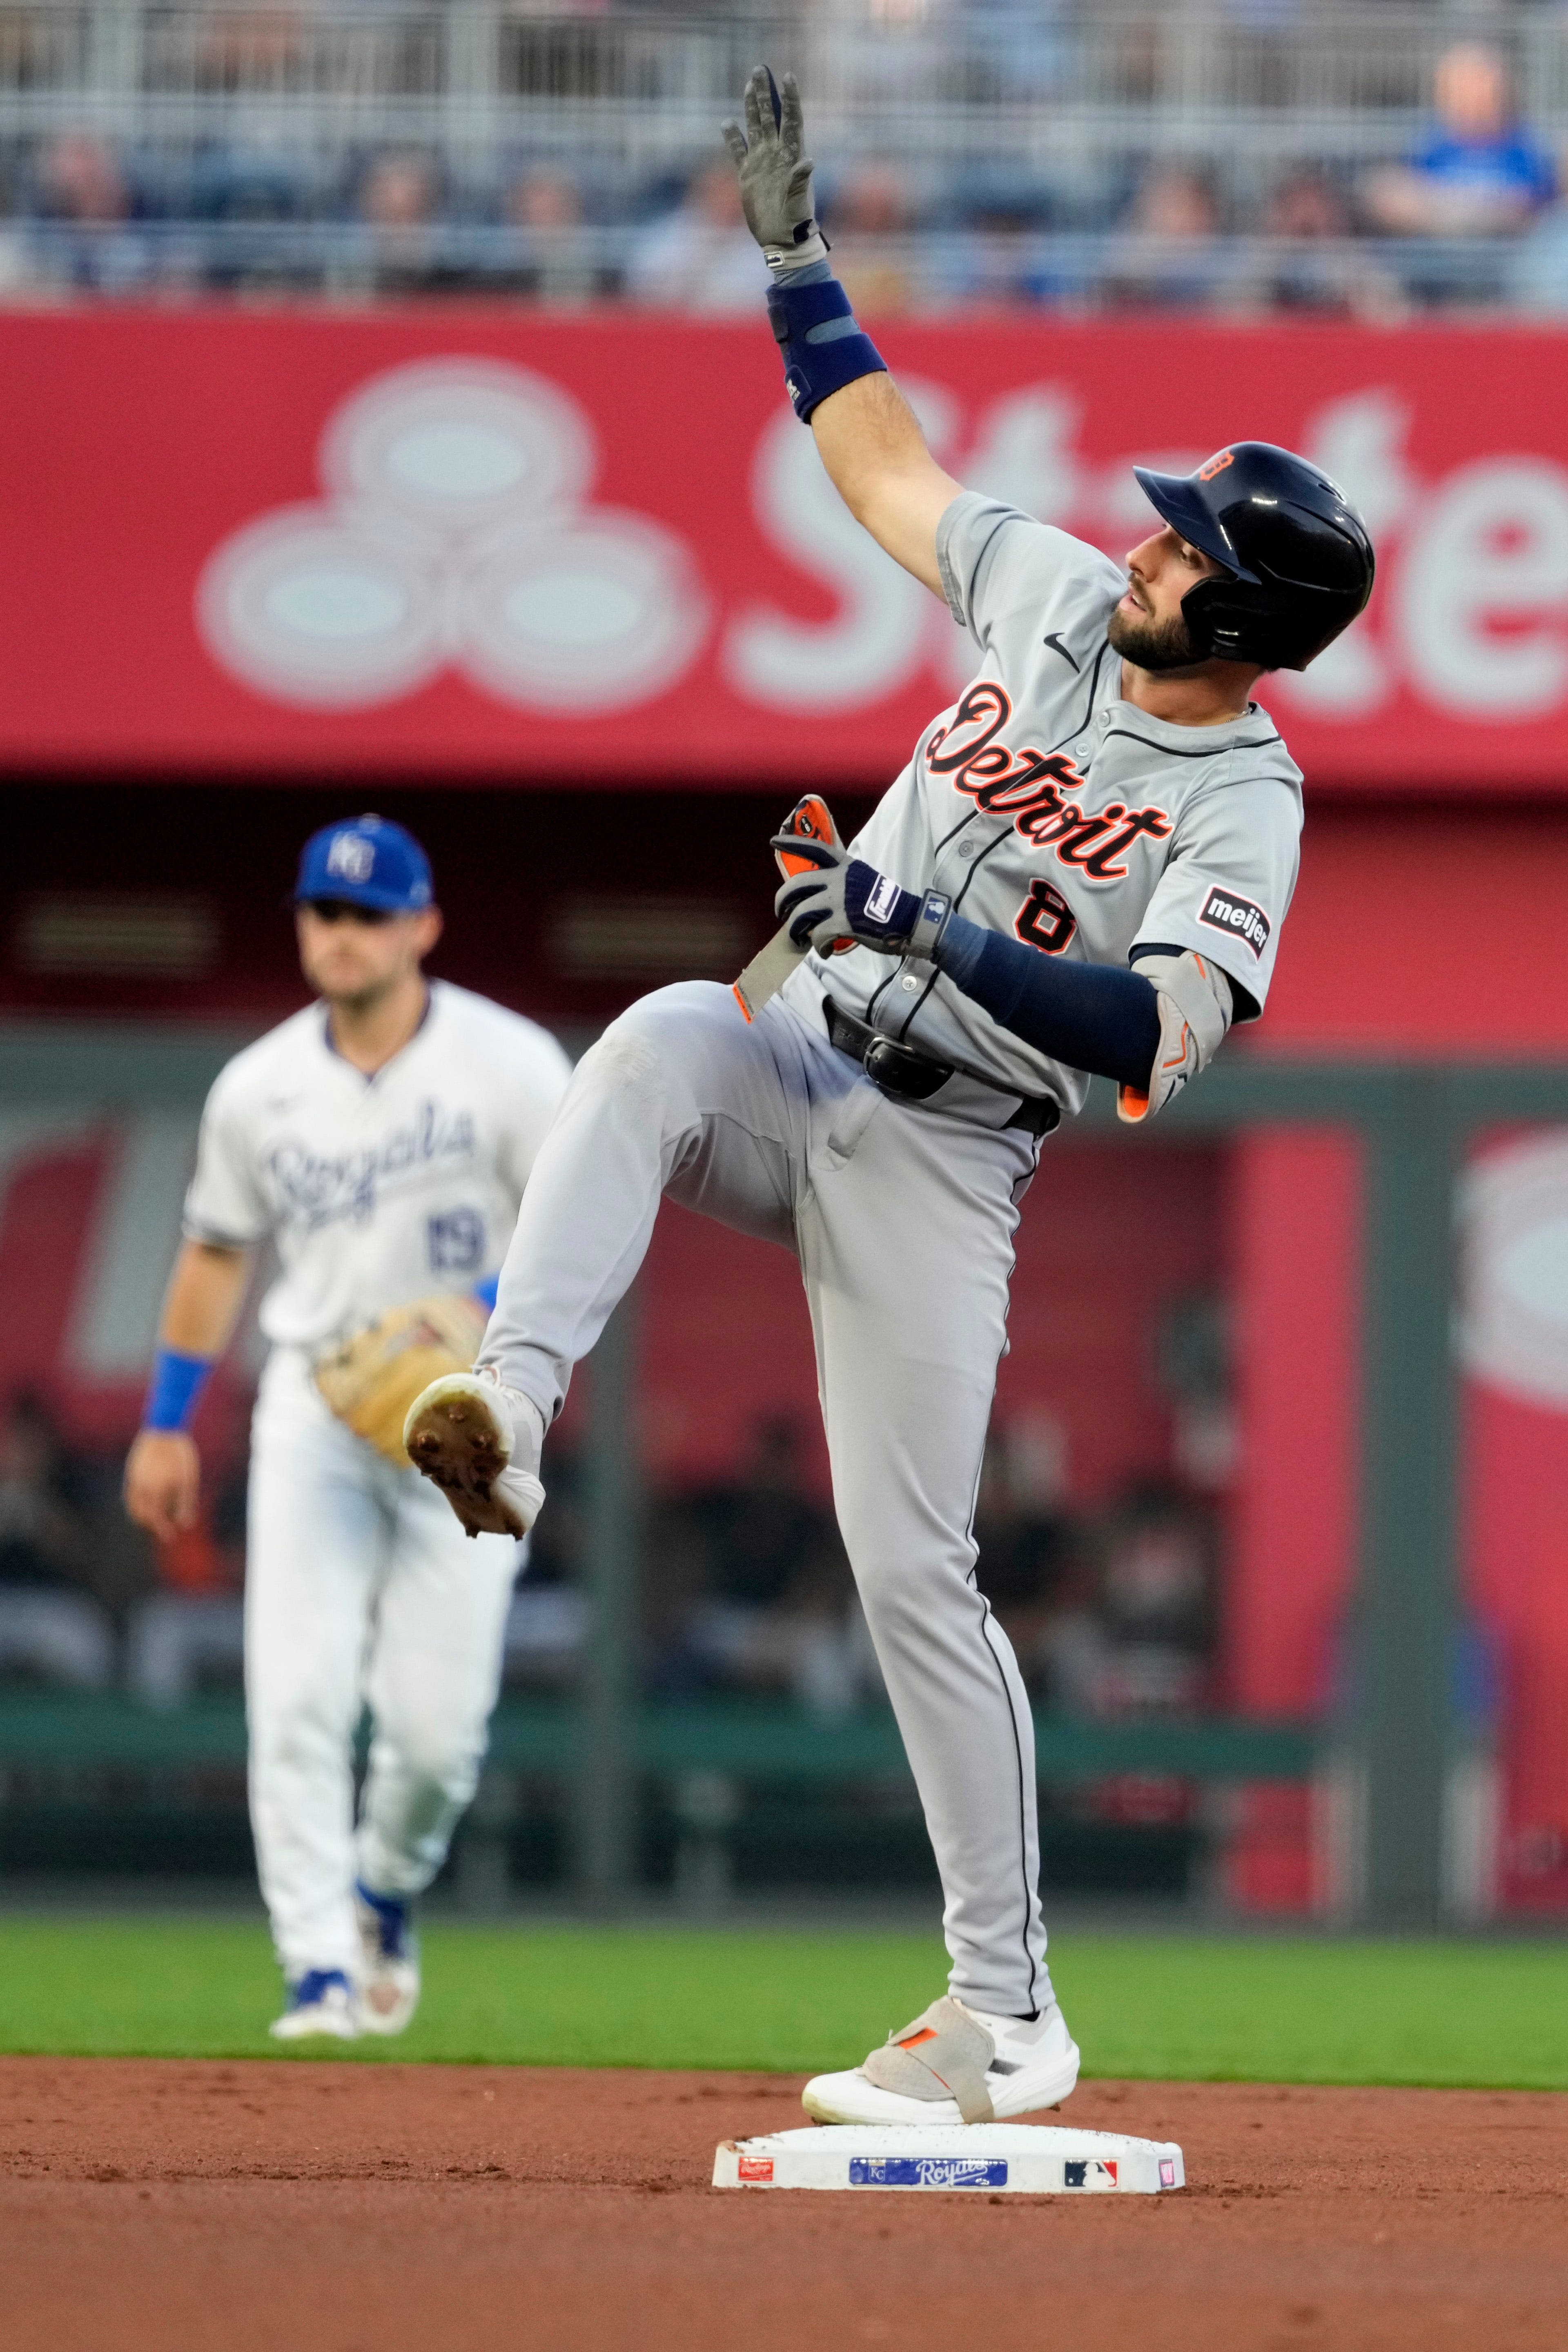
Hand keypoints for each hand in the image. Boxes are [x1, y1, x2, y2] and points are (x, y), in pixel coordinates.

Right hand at [123, 1430, 199, 1543]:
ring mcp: (133, 1479)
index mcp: (155, 1490)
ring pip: (132, 1506)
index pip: (155, 1518)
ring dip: (142, 1515)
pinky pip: (129, 1494)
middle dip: (151, 1524)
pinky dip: (136, 1503)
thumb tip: (186, 1525)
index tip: (171, 1537)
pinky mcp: (131, 1472)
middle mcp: (140, 1487)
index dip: (163, 1529)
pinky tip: (148, 1502)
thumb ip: (186, 1503)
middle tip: (163, 1529)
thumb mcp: (188, 1479)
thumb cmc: (181, 1454)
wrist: (164, 1429)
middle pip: (141, 1515)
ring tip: (155, 1517)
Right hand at [721, 66, 824, 267]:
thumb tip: (808, 163)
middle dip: (765, 93)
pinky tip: (727, 123)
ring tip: (749, 84)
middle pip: (770, 116)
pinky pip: (738, 151)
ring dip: (751, 106)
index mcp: (792, 156)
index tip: (787, 76)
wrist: (783, 240)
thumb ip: (801, 182)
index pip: (791, 120)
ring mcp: (762, 162)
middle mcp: (777, 154)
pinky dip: (733, 138)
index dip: (789, 98)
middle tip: (761, 69)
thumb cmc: (796, 223)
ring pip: (755, 127)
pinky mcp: (748, 175)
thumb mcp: (799, 203)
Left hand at [773, 834, 949, 960]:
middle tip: (780, 913)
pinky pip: (817, 936)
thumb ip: (842, 882)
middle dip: (781, 900)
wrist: (910, 920)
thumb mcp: (865, 881)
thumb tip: (818, 897)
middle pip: (797, 885)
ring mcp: (841, 900)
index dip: (792, 843)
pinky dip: (817, 947)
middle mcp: (840, 879)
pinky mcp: (843, 922)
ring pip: (801, 914)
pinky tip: (823, 951)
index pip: (816, 849)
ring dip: (794, 930)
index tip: (774, 841)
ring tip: (798, 938)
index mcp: (846, 866)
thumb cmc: (887, 906)